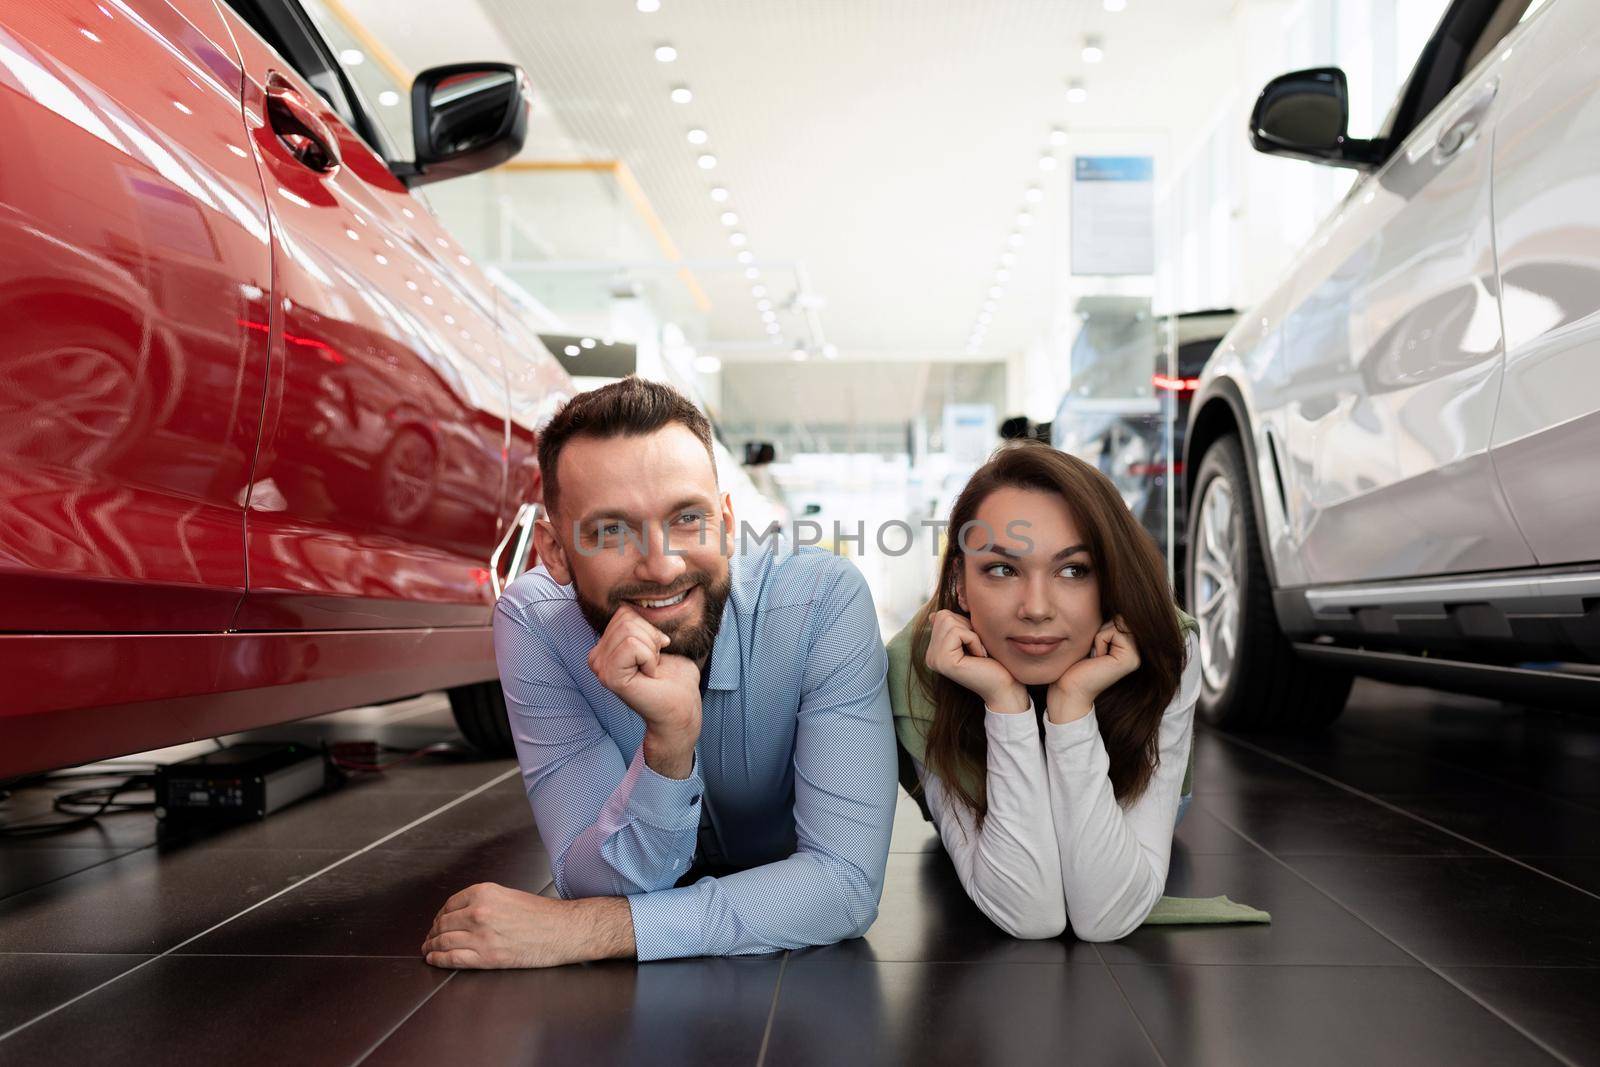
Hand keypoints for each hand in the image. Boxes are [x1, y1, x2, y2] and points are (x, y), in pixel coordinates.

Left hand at [422, 883, 633, 968]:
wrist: (561, 930)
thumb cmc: (541, 914)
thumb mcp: (508, 895)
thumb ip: (484, 901)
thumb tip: (463, 913)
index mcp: (484, 892)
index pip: (449, 905)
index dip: (440, 916)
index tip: (438, 922)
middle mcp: (478, 912)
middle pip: (443, 923)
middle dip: (434, 932)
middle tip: (430, 938)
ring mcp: (480, 935)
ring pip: (443, 941)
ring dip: (432, 946)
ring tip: (429, 950)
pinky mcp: (486, 957)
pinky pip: (452, 959)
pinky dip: (438, 960)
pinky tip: (434, 959)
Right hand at [588, 606, 701, 775]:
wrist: (680, 708)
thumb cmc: (673, 677)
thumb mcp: (657, 640)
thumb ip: (644, 623)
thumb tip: (641, 603)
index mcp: (605, 647)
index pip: (624, 612)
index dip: (649, 629)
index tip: (653, 654)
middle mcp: (596, 657)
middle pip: (626, 618)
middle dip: (650, 638)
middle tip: (653, 664)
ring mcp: (600, 668)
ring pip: (631, 631)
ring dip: (651, 650)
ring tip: (650, 670)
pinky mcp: (609, 677)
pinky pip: (633, 645)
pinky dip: (649, 658)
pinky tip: (648, 676)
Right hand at [924, 609, 1028, 712]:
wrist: (1005, 686)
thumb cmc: (994, 661)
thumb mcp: (971, 637)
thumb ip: (954, 626)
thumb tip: (933, 615)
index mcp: (934, 650)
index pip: (942, 616)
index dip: (965, 624)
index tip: (974, 644)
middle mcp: (930, 656)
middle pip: (944, 617)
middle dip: (967, 627)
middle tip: (977, 648)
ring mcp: (935, 660)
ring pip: (950, 622)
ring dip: (972, 634)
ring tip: (978, 653)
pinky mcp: (944, 662)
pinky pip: (958, 632)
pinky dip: (974, 640)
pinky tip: (979, 657)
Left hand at [1047, 616, 1139, 722]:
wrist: (1069, 687)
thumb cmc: (1076, 663)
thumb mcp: (1094, 637)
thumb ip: (1108, 623)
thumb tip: (1115, 598)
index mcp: (1130, 646)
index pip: (1120, 616)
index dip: (1103, 625)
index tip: (1096, 645)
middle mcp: (1137, 652)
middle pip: (1121, 617)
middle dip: (1102, 629)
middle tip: (1095, 650)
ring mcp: (1136, 656)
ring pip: (1117, 623)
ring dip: (1099, 635)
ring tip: (1096, 654)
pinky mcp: (1130, 659)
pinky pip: (1113, 632)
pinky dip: (1099, 640)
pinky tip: (1097, 658)